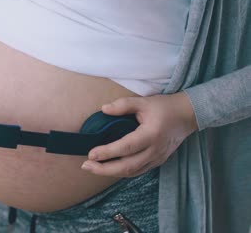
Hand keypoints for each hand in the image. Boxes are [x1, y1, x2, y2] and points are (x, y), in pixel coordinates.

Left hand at [81, 91, 198, 176]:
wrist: (187, 116)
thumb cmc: (164, 107)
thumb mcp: (144, 102)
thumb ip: (123, 105)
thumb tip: (103, 109)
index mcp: (151, 134)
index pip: (126, 147)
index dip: (107, 152)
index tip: (91, 153)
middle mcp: (155, 150)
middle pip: (127, 166)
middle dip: (104, 169)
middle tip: (85, 166)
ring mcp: (157, 159)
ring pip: (132, 172)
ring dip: (110, 173)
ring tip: (92, 168)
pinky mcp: (158, 162)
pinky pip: (137, 171)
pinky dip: (121, 172)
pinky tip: (108, 168)